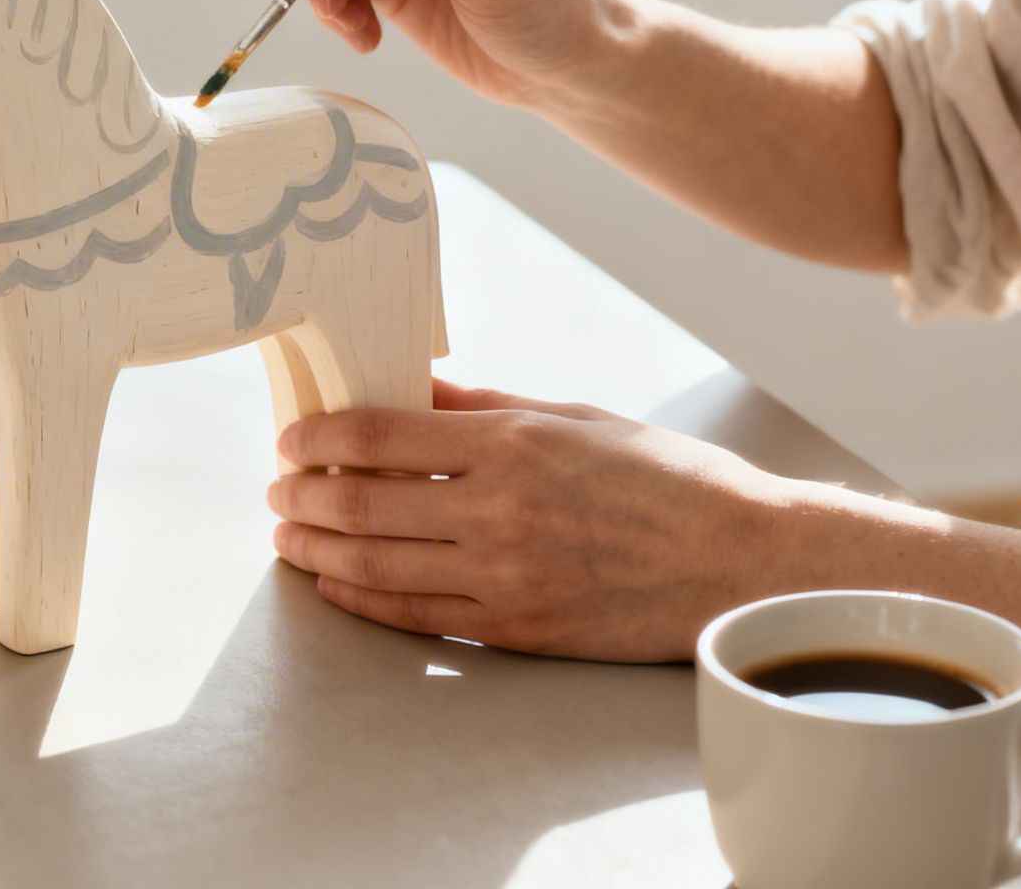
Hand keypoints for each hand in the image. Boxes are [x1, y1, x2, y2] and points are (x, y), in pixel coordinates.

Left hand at [268, 379, 810, 661]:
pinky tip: (333, 584)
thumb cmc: (667, 479)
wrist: (743, 561)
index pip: (378, 436)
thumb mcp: (574, 419)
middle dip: (300, 497)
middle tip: (277, 490)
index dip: (318, 437)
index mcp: (513, 446)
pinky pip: (413, 618)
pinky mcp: (516, 630)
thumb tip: (409, 390)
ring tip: (287, 537)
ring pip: (373, 568)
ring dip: (314, 552)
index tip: (291, 439)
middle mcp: (499, 512)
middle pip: (359, 506)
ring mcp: (504, 578)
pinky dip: (359, 601)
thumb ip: (483, 409)